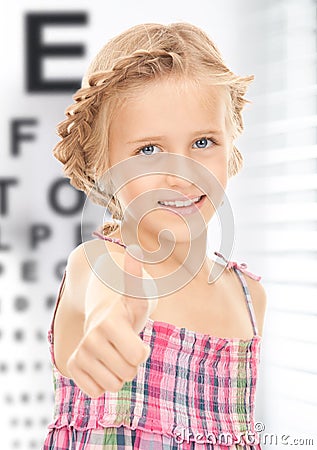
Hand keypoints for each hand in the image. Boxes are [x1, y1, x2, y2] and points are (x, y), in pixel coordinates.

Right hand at [66, 245, 157, 397]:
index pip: (139, 357)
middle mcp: (91, 338)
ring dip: (118, 372)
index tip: (136, 337)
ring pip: (113, 386)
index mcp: (110, 322)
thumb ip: (138, 278)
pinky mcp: (72, 366)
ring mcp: (80, 353)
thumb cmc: (124, 307)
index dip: (142, 350)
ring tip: (114, 352)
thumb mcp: (136, 295)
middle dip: (130, 362)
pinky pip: (96, 392)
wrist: (98, 313)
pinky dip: (103, 381)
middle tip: (123, 344)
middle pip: (127, 374)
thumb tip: (136, 251)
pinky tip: (102, 363)